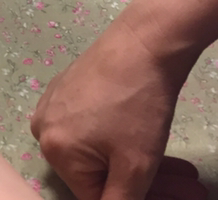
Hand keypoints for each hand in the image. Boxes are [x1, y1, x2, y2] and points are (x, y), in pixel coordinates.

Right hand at [31, 21, 205, 199]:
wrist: (141, 44)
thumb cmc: (137, 105)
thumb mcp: (135, 167)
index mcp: (53, 150)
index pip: (95, 197)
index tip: (176, 197)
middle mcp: (43, 128)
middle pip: (98, 174)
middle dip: (148, 187)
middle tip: (187, 185)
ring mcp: (53, 105)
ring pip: (99, 152)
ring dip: (140, 166)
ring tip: (181, 170)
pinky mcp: (66, 89)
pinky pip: (92, 128)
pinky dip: (122, 141)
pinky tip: (153, 144)